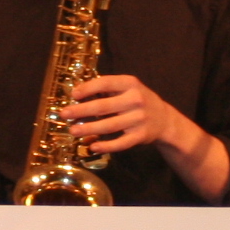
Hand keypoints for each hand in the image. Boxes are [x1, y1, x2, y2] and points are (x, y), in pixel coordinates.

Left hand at [65, 74, 189, 154]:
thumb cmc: (136, 100)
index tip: (73, 95)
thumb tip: (76, 94)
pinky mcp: (141, 136)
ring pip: (109, 126)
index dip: (88, 88)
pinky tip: (92, 146)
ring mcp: (139, 119)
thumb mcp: (126, 88)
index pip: (105, 83)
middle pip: (103, 106)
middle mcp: (136, 100)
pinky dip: (106, 146)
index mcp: (130, 84)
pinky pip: (121, 143)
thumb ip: (106, 89)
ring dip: (88, 129)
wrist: (164, 119)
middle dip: (81, 111)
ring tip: (73, 130)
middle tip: (64, 114)